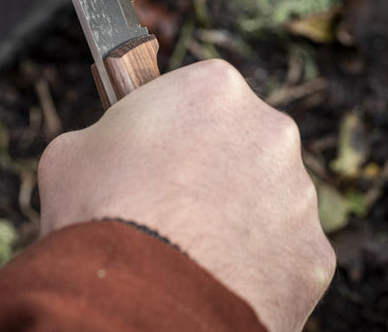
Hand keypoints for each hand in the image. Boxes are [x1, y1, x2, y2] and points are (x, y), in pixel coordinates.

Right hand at [37, 59, 334, 331]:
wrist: (135, 299)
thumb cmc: (99, 211)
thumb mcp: (73, 149)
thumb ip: (108, 135)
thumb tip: (113, 149)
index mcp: (213, 87)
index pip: (199, 91)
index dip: (172, 121)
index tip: (153, 146)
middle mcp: (270, 130)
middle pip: (240, 139)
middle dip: (211, 164)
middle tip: (166, 198)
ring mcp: (298, 195)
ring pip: (265, 196)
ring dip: (235, 212)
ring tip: (186, 244)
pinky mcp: (313, 254)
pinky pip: (281, 250)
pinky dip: (253, 261)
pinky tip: (211, 273)